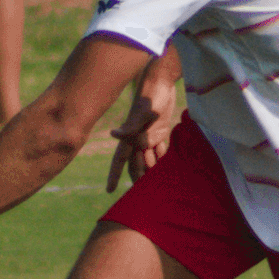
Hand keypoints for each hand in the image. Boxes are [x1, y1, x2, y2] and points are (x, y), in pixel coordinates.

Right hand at [104, 75, 181, 190]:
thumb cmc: (152, 95)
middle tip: (144, 198)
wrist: (161, 79)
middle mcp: (138, 138)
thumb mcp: (144, 112)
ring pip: (150, 159)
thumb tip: (113, 135)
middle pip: (137, 164)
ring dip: (153, 171)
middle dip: (139, 179)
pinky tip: (169, 170)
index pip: (120, 160)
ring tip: (158, 189)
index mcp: (131, 136)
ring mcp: (149, 135)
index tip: (109, 190)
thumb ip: (131, 127)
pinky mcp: (161, 130)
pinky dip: (164, 159)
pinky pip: (161, 149)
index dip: (114, 175)